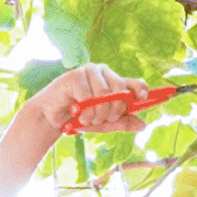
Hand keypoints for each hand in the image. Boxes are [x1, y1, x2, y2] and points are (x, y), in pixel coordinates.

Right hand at [25, 63, 149, 134]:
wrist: (53, 118)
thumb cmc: (81, 117)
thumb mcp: (104, 123)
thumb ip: (122, 122)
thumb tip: (143, 124)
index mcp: (114, 82)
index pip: (133, 82)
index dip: (141, 89)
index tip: (143, 98)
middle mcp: (104, 73)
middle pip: (121, 90)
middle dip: (114, 112)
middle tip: (102, 120)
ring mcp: (89, 71)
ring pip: (105, 95)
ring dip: (97, 114)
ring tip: (87, 119)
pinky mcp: (75, 75)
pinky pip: (88, 96)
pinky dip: (85, 112)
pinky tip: (78, 114)